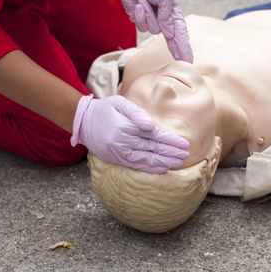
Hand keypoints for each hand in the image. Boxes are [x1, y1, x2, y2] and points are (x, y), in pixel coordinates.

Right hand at [71, 95, 188, 172]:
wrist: (84, 122)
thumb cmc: (105, 109)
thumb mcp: (119, 102)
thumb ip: (136, 112)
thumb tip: (151, 126)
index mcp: (126, 127)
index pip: (154, 135)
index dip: (171, 141)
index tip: (184, 144)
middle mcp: (123, 142)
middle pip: (153, 149)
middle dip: (171, 153)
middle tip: (186, 154)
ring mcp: (119, 153)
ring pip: (146, 160)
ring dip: (164, 162)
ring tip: (178, 162)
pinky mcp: (116, 159)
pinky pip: (137, 165)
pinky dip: (151, 168)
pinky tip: (162, 168)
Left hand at [103, 0, 193, 62]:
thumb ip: (167, 16)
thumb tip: (168, 33)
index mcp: (174, 13)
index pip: (181, 32)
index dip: (185, 46)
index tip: (188, 59)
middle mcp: (164, 20)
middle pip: (172, 40)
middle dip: (178, 49)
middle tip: (184, 61)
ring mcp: (152, 22)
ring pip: (153, 29)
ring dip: (149, 14)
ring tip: (145, 1)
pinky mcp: (140, 22)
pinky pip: (142, 26)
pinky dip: (140, 15)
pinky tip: (139, 4)